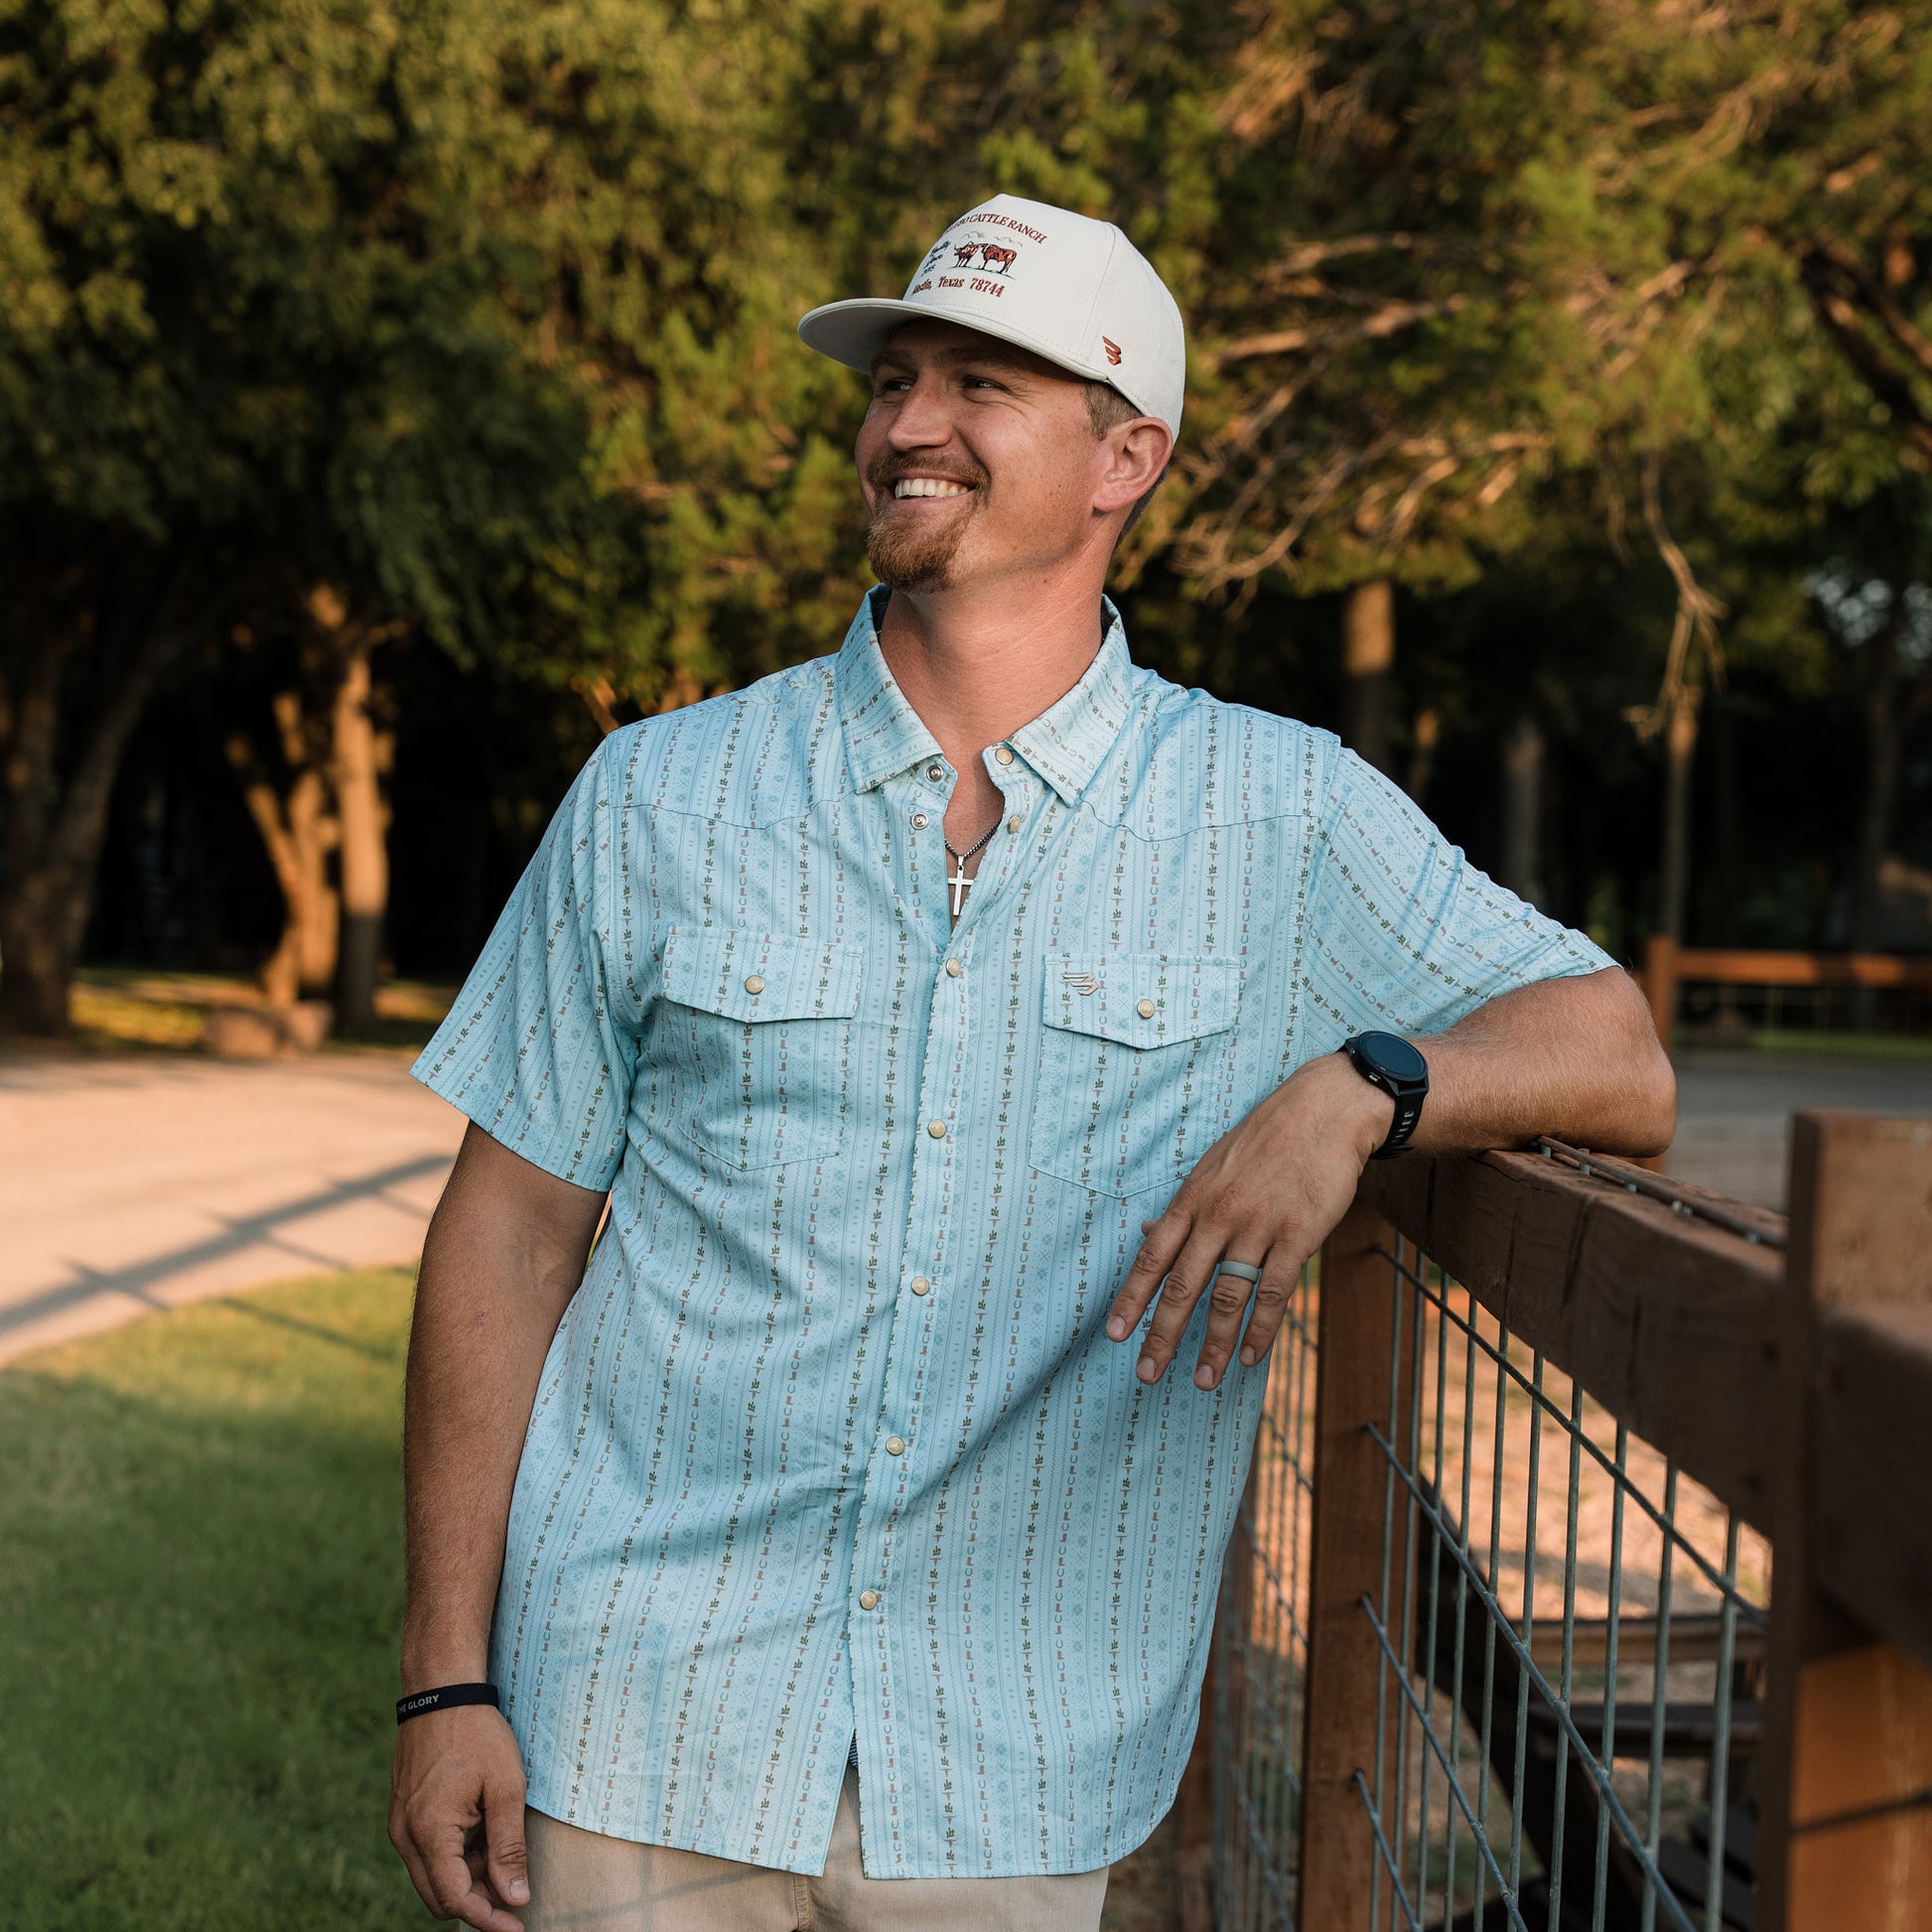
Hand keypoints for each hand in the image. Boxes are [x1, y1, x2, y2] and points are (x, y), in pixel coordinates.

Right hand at [389, 1704, 529, 1929]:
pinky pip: (427, 1854)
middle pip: (439, 1897)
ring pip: (433, 1877)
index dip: (487, 1919)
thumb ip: (508, 1846)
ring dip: (468, 1878)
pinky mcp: (404, 1815)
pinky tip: (483, 1836)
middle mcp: (405, 1837)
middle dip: (478, 1902)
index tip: (517, 1927)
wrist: (441, 1692)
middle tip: (514, 1892)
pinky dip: (455, 1857)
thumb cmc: (477, 1734)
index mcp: (429, 1833)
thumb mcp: (505, 1788)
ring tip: (502, 1850)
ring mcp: (400, 1826)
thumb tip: (515, 1897)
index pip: (455, 1900)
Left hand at [1107, 1052, 1394, 1389]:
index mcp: (1193, 1199)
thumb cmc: (1265, 1140)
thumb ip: (1183, 1207)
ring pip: (1228, 1295)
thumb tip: (1145, 1233)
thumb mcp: (1213, 1166)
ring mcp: (1259, 1226)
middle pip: (1183, 1284)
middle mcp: (1219, 1215)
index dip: (1132, 1298)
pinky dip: (1262, 1328)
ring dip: (1214, 1343)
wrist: (1324, 1112)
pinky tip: (1253, 1357)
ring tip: (1202, 1380)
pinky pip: (1275, 1291)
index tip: (1115, 1334)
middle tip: (1147, 1374)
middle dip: (1162, 1333)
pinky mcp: (1298, 1234)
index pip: (1153, 1257)